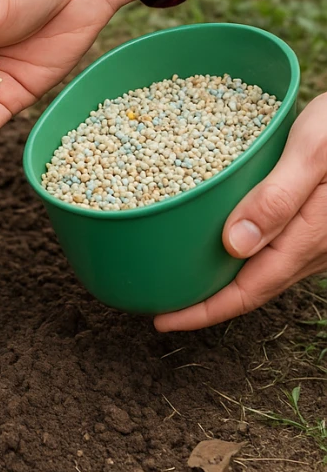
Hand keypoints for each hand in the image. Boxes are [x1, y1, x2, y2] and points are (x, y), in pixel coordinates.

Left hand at [155, 94, 326, 331]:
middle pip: (253, 289)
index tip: (163, 320)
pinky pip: (273, 250)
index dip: (204, 312)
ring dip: (222, 280)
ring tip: (180, 275)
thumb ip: (277, 197)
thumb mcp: (313, 151)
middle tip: (160, 299)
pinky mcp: (317, 223)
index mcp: (309, 236)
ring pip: (263, 271)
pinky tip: (216, 242)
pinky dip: (239, 256)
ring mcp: (319, 239)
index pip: (249, 291)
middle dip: (206, 302)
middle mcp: (315, 248)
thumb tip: (233, 244)